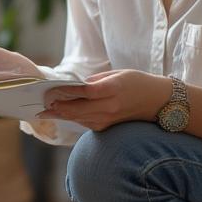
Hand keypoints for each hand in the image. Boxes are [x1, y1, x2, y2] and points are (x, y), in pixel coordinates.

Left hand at [39, 70, 171, 130]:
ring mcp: (109, 119)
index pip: (85, 92)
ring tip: (45, 111)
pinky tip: (62, 115)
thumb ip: (95, 80)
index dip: (66, 92)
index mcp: (113, 89)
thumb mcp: (117, 74)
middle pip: (78, 109)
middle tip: (43, 104)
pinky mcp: (108, 127)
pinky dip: (74, 118)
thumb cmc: (138, 83)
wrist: (159, 102)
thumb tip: (76, 86)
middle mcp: (110, 107)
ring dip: (62, 115)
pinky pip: (86, 123)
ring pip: (79, 119)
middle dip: (59, 107)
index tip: (50, 90)